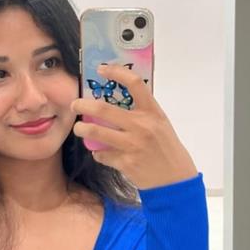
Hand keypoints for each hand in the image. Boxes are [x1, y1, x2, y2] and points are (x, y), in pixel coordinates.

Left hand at [70, 63, 198, 190]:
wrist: (175, 180)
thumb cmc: (166, 148)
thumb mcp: (160, 124)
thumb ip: (142, 112)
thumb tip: (116, 100)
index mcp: (153, 112)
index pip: (135, 84)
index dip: (116, 72)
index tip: (101, 69)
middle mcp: (142, 126)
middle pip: (104, 109)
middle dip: (83, 105)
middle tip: (74, 105)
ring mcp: (132, 145)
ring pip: (97, 132)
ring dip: (82, 129)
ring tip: (78, 128)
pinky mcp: (125, 163)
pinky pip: (102, 154)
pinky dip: (97, 153)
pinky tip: (100, 152)